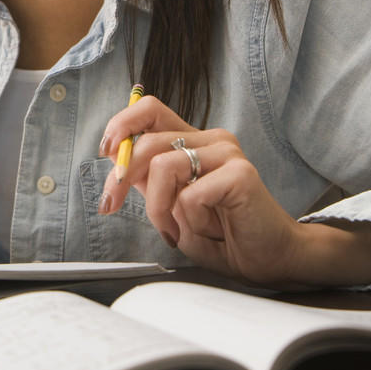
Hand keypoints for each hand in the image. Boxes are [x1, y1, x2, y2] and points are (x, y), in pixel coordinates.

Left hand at [96, 94, 306, 286]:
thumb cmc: (217, 233)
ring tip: (173, 231)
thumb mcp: (167, 202)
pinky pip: (190, 194)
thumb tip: (114, 155)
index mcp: (191, 140)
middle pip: (147, 141)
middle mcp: (210, 140)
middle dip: (120, 178)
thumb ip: (145, 177)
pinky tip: (209, 230)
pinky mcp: (241, 174)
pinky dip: (190, 220)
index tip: (105, 152)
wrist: (265, 260)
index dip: (121, 124)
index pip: (149, 109)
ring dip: (158, 207)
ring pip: (163, 166)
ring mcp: (228, 153)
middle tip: (111, 206)